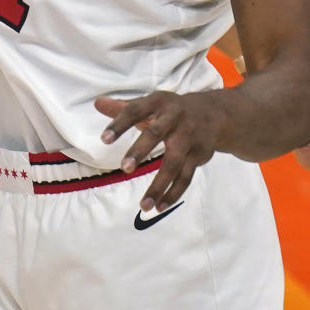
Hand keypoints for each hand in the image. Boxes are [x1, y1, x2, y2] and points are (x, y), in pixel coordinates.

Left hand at [95, 89, 226, 211]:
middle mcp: (175, 118)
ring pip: (174, 162)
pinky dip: (174, 193)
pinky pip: (186, 177)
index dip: (120, 123)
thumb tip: (97, 103)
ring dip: (159, 184)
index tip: (104, 140)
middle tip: (124, 168)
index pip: (136, 110)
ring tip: (143, 206)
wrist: (212, 113)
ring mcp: (188, 137)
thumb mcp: (150, 104)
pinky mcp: (198, 155)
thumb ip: (123, 108)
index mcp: (159, 103)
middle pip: (157, 133)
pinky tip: (159, 207)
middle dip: (141, 150)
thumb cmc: (170, 110)